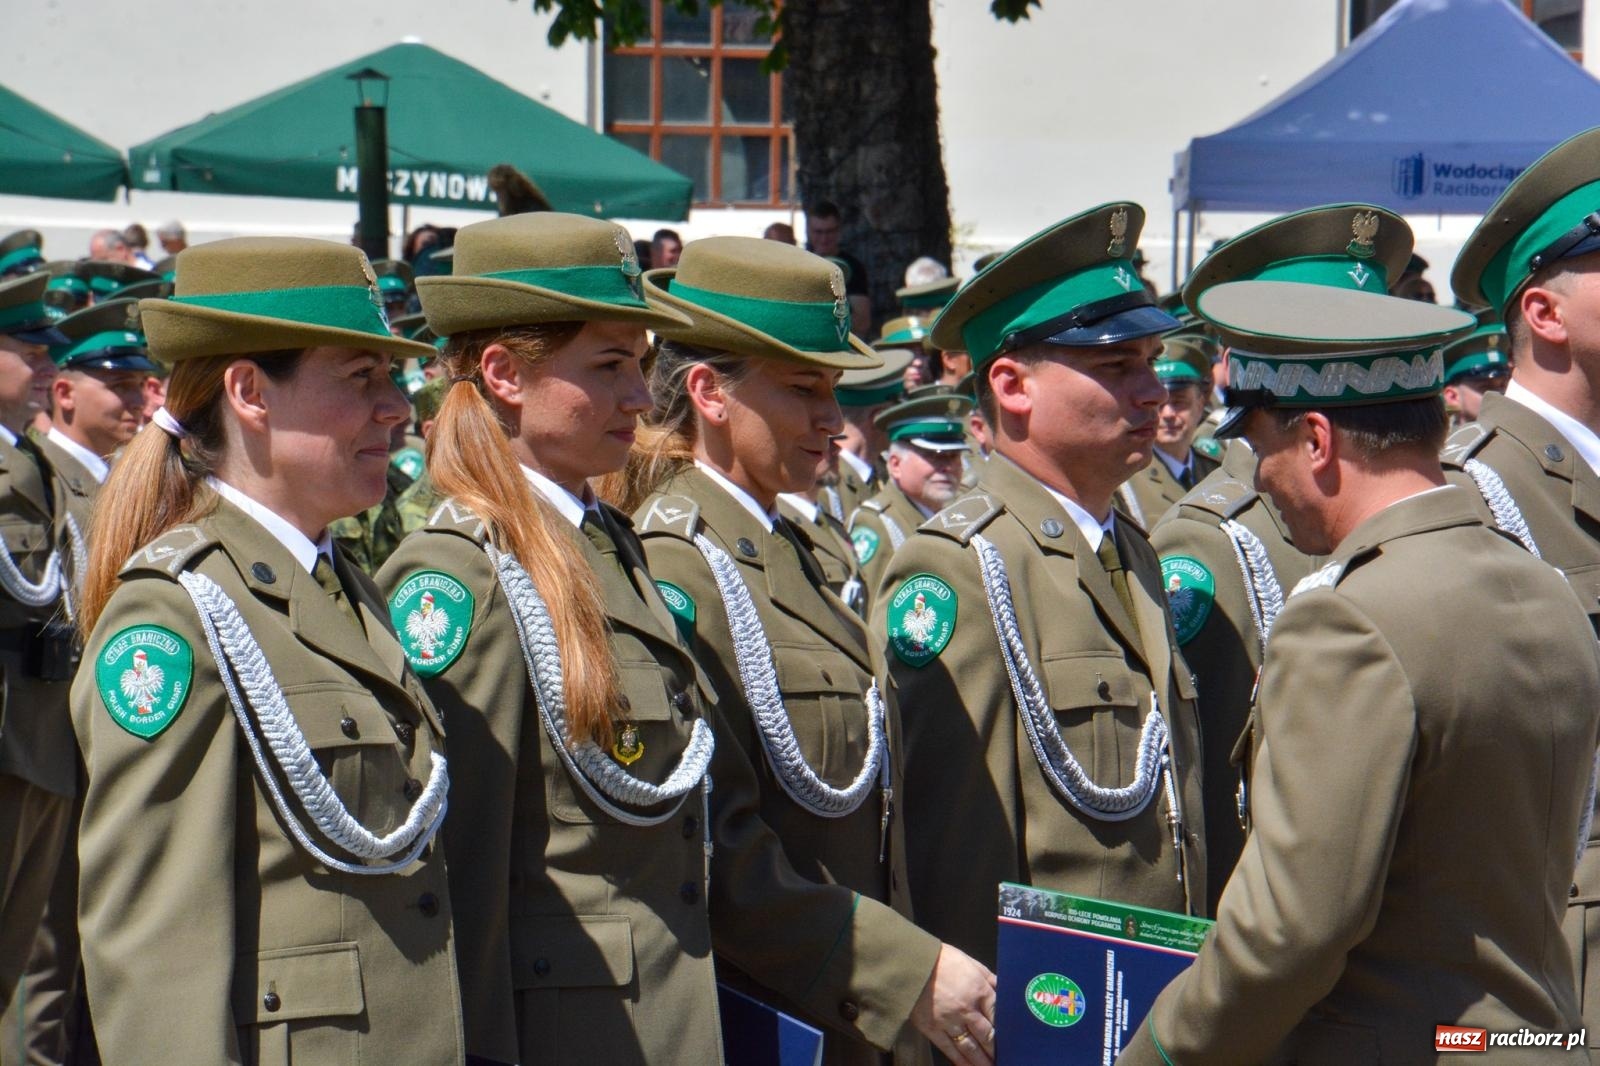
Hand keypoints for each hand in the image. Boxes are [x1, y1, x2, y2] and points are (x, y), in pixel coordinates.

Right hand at [910, 942, 996, 1065]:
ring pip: (971, 1048)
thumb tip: (1004, 990)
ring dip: (982, 1061)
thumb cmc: (942, 959)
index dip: (1007, 1029)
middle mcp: (967, 1010)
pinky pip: (949, 1049)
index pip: (998, 1015)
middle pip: (987, 1036)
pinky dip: (960, 1061)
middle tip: (1005, 1058)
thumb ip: (989, 978)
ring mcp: (949, 1022)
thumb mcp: (971, 963)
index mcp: (979, 991)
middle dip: (996, 1049)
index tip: (1013, 1039)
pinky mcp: (933, 1029)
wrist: (911, 963)